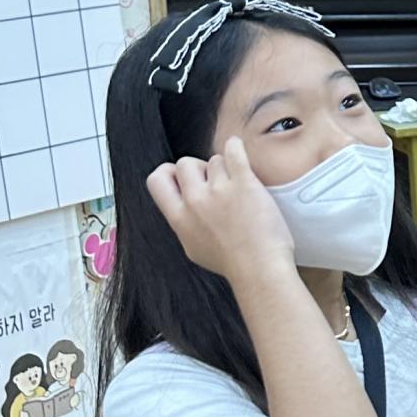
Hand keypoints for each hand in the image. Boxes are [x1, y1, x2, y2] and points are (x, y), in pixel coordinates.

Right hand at [146, 139, 294, 283]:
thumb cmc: (231, 264)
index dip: (169, 174)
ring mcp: (219, 191)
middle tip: (216, 182)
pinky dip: (235, 147)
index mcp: (179, 218)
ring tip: (239, 186)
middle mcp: (195, 201)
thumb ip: (185, 225)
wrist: (260, 270)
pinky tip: (237, 149)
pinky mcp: (244, 184)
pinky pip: (233, 152)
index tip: (181, 177)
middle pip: (184, 164)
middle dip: (199, 169)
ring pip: (214, 160)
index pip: (156, 180)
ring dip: (226, 168)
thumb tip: (182, 212)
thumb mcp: (193, 248)